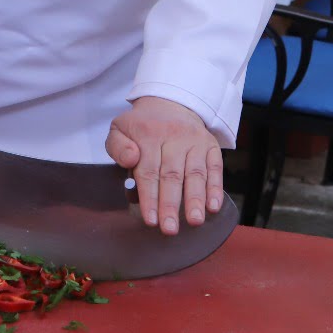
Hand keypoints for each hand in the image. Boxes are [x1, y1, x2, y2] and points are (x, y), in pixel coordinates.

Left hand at [105, 97, 222, 235]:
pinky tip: (213, 206)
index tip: (150, 219)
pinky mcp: (211, 145)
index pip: (148, 171)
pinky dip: (215, 188)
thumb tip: (130, 159)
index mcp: (148, 135)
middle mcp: (174, 137)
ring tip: (194, 221)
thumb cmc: (142, 126)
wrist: (170, 104)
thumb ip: (117, 146)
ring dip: (195, 199)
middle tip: (169, 228)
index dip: (149, 197)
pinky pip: (215, 167)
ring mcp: (195, 141)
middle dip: (171, 204)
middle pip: (172, 175)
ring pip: (195, 173)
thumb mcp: (119, 129)